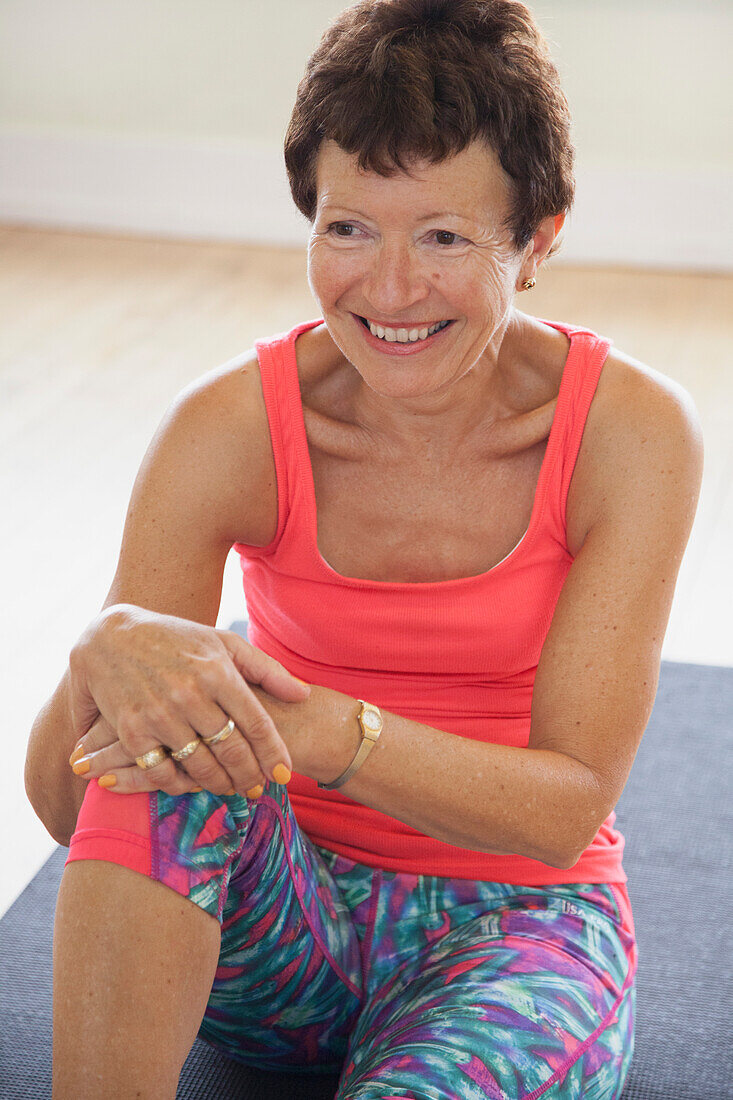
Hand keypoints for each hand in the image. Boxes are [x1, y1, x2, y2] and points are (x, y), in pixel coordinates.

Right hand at [67, 604, 310, 796]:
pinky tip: (192, 785)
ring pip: (200, 765)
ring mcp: (159, 713)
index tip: (285, 774)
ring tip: (231, 790)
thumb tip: (303, 693)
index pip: (255, 722)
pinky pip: (162, 771)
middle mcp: (190, 693)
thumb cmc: (175, 639)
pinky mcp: (131, 729)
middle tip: (259, 789)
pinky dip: (180, 784)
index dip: (273, 753)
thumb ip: (266, 670)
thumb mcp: (223, 644)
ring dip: (220, 784)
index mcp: (218, 671)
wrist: (111, 636)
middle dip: (250, 775)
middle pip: (231, 749)